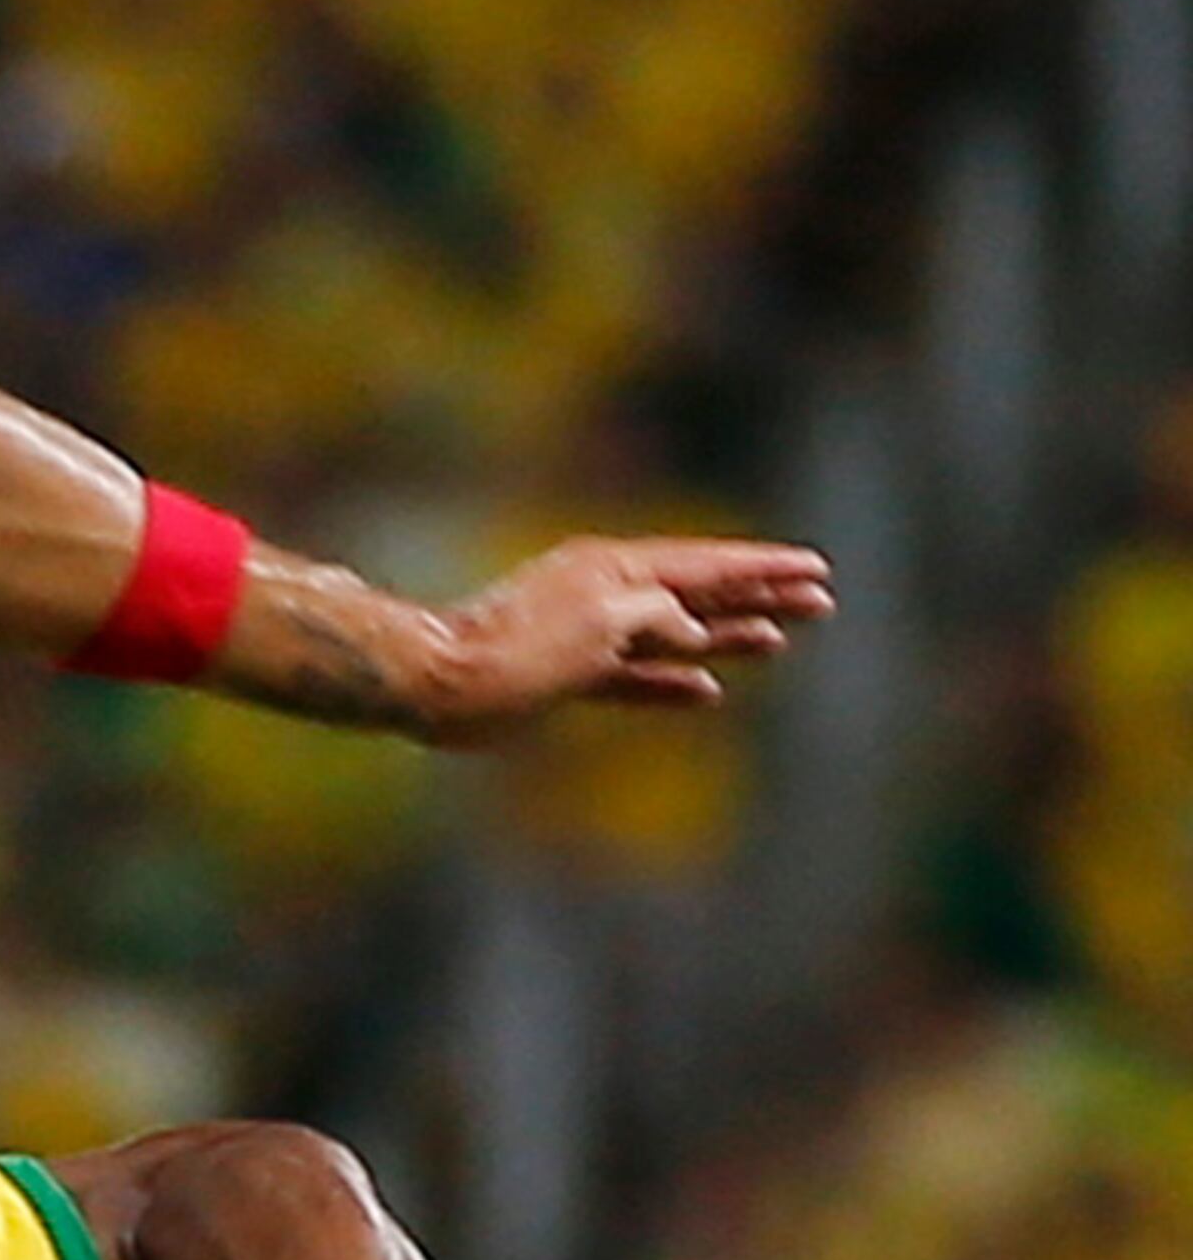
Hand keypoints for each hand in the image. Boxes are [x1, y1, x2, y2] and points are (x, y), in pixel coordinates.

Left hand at [423, 535, 833, 732]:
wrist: (439, 683)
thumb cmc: (514, 650)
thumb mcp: (597, 624)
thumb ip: (654, 618)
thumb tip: (693, 627)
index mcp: (617, 570)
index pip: (706, 566)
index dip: (763, 572)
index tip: (814, 571)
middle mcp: (609, 594)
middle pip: (700, 594)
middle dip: (759, 598)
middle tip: (820, 602)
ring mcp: (590, 634)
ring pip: (674, 635)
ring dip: (727, 637)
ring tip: (778, 641)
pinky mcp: (569, 676)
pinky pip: (636, 678)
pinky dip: (672, 682)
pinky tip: (706, 693)